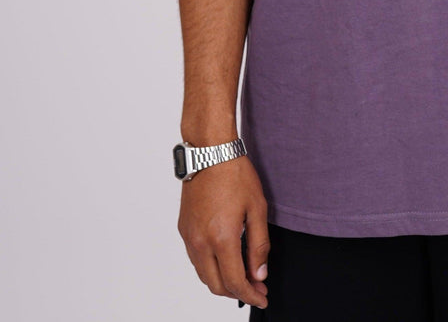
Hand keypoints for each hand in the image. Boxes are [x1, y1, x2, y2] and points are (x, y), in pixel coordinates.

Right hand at [177, 154, 269, 308]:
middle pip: (216, 285)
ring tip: (243, 275)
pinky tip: (225, 259)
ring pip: (203, 274)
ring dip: (222, 281)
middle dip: (236, 292)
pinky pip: (196, 259)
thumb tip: (259, 273)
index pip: (234, 282)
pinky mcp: (183, 229)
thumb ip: (259, 244)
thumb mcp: (257, 208)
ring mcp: (189, 236)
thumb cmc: (235, 174)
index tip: (262, 296)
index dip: (250, 294)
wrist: (210, 152)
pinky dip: (210, 267)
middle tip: (256, 288)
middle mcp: (200, 242)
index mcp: (221, 238)